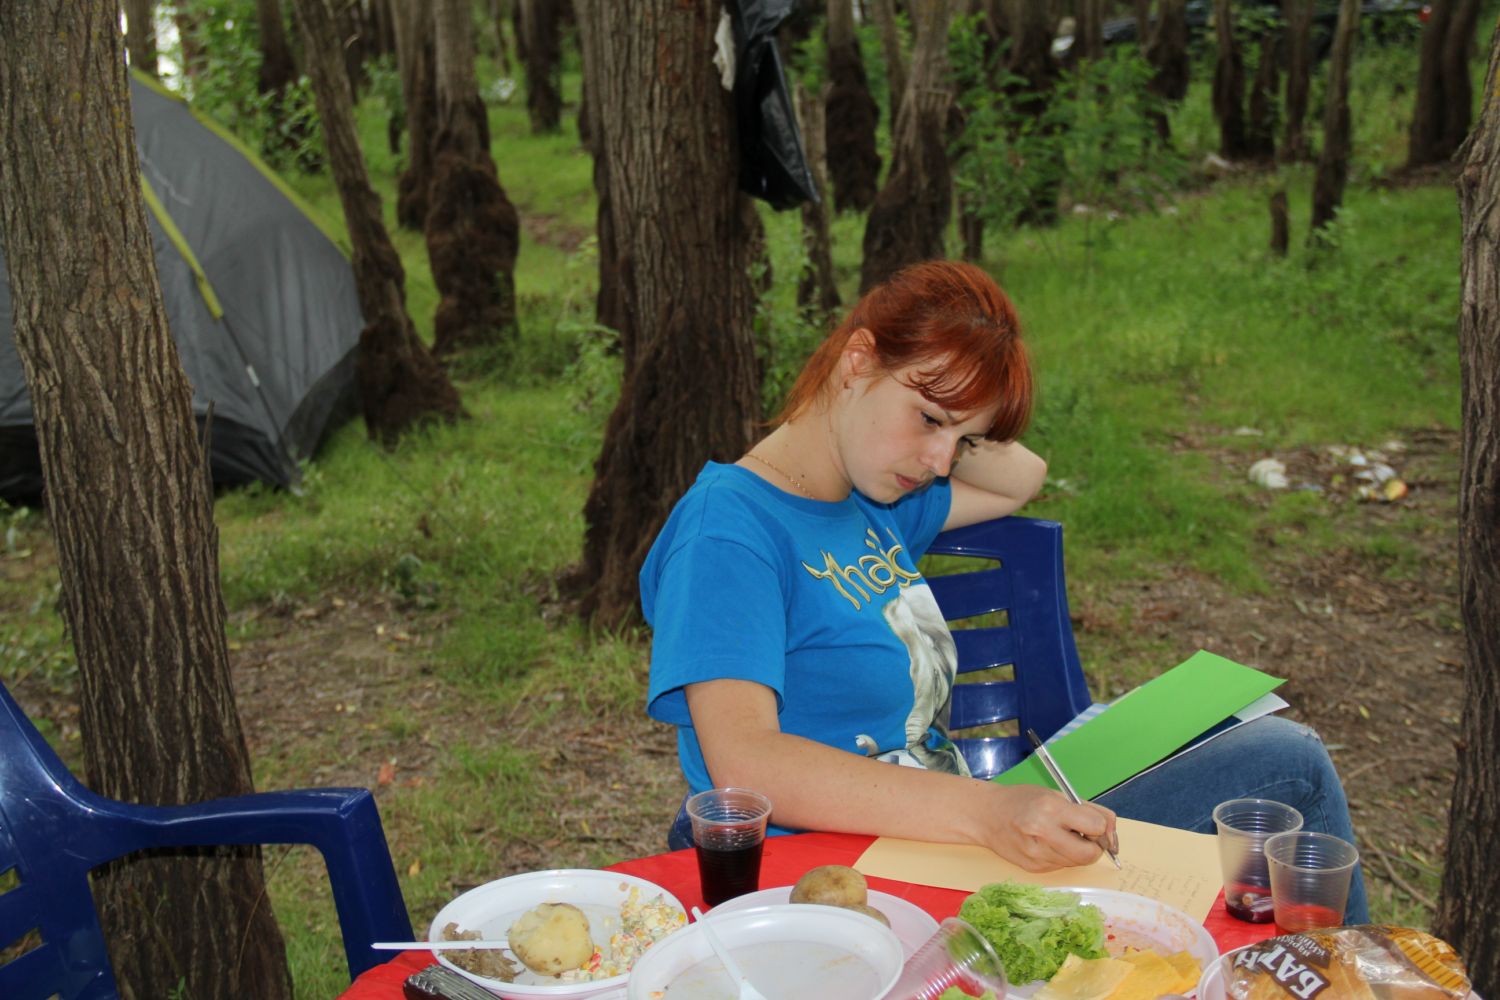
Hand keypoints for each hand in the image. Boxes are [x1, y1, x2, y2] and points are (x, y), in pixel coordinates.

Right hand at [982, 784, 1117, 872]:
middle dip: (1095, 846)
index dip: (1100, 826)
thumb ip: (1088, 810)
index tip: (1094, 823)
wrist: (986, 815)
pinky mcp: (1034, 869)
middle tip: (1084, 835)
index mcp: (1050, 809)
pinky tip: (1048, 844)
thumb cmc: (1022, 800)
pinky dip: (1063, 856)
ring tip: (1061, 836)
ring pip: (1078, 863)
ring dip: (1078, 851)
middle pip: (1090, 854)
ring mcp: (1037, 855)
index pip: (1096, 826)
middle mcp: (1043, 833)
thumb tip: (1111, 830)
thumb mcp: (1055, 794)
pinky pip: (1062, 866)